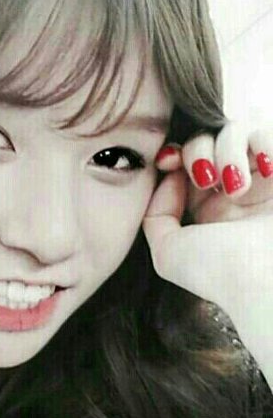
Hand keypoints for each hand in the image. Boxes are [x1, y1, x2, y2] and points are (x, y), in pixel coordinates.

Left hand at [142, 121, 272, 387]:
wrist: (270, 286)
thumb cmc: (220, 273)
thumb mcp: (168, 251)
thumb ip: (156, 213)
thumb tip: (169, 176)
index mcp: (206, 206)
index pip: (184, 160)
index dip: (173, 153)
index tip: (167, 161)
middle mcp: (234, 189)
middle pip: (206, 139)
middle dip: (198, 150)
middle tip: (205, 178)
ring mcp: (264, 179)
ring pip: (238, 132)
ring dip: (228, 149)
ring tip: (236, 185)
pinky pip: (270, 134)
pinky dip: (265, 143)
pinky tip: (266, 170)